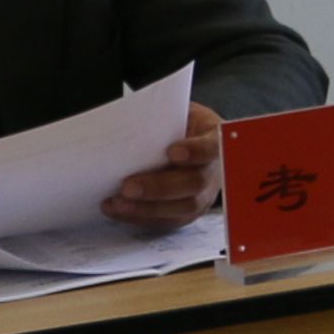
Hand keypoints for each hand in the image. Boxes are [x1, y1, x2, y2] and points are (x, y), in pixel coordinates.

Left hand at [103, 100, 218, 230]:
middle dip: (159, 188)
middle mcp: (214, 170)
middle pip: (194, 183)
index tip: (172, 152)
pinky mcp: (189, 212)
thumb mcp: (175, 113)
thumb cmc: (179, 125)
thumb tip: (126, 127)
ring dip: (146, 207)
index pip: (212, 146)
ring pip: (182, 208)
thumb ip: (160, 121)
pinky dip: (140, 216)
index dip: (195, 151)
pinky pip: (168, 220)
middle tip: (128, 186)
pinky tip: (118, 209)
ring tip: (118, 202)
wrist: (190, 141)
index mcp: (214, 138)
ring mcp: (205, 194)